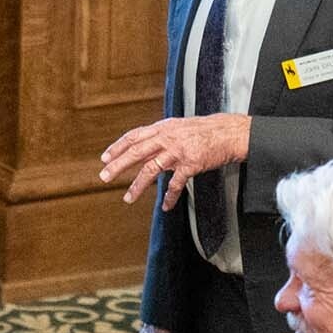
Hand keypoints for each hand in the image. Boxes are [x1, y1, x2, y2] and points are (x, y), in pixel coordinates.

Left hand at [99, 114, 249, 209]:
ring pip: (151, 170)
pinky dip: (169, 197)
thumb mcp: (178, 126)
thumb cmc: (204, 131)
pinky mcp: (190, 164)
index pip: (134, 136)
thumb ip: (160, 135)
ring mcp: (178, 151)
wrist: (228, 132)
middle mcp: (167, 138)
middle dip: (118, 165)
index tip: (104, 158)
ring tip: (128, 198)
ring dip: (137, 186)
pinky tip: (165, 206)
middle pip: (136, 152)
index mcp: (162, 128)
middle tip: (104, 177)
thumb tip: (143, 145)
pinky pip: (176, 184)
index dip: (117, 147)